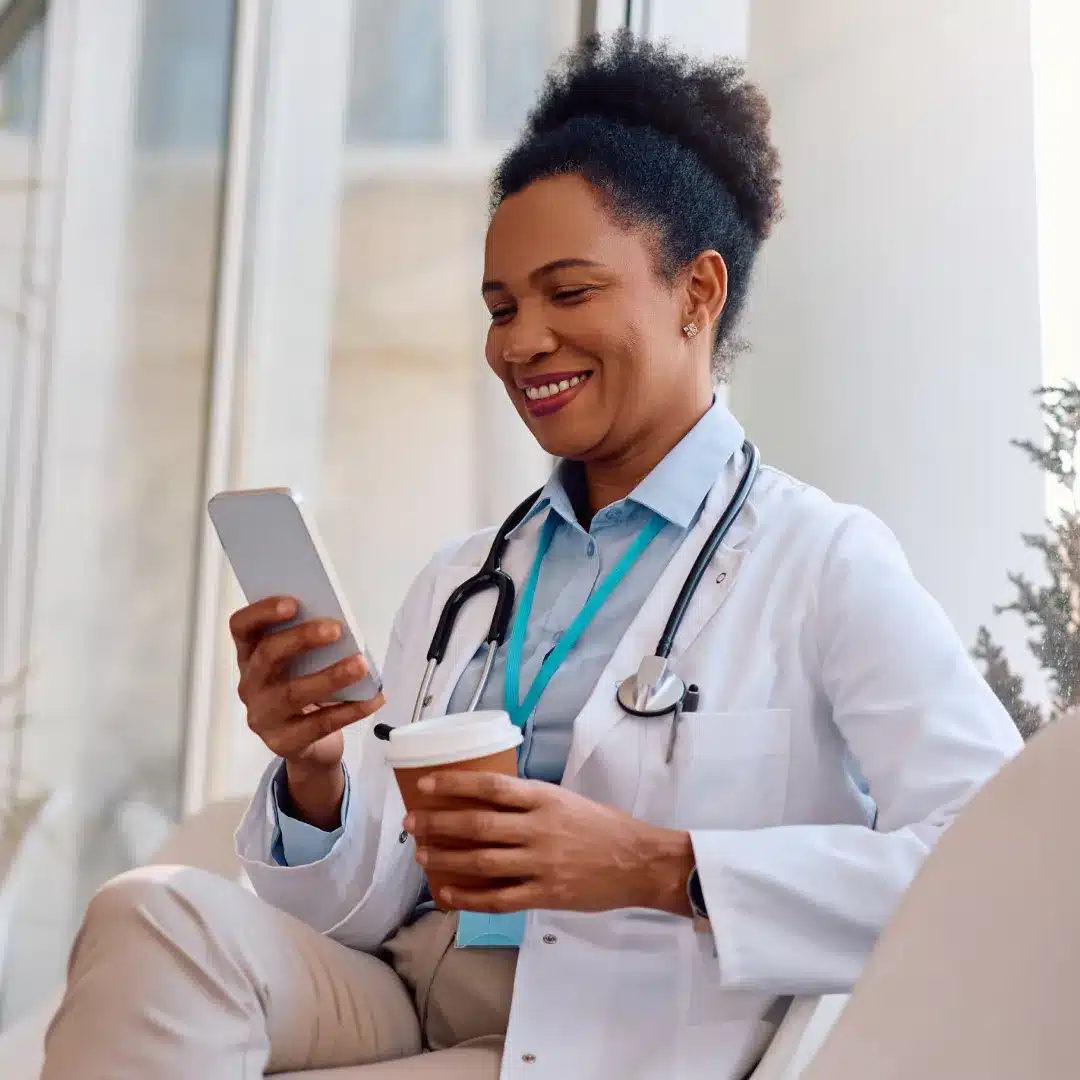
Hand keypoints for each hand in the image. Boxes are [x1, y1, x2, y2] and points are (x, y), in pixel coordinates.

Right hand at [230, 596, 383, 827]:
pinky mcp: (283, 742)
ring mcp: (263, 716)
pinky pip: (320, 724)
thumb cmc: (306, 690)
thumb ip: (311, 645)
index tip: (293, 603)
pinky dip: (351, 710)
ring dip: (330, 676)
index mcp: (251, 656)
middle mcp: (250, 684)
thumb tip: (341, 628)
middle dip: (302, 639)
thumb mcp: (303, 664)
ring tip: (360, 665)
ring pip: (293, 693)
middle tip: (336, 629)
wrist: (310, 745)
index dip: (262, 612)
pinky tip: (374, 698)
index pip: (242, 628)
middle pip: (267, 656)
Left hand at [403, 771, 694, 915]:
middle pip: (477, 825)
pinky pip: (498, 899)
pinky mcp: (544, 894)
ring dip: (447, 858)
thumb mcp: (566, 799)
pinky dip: (469, 898)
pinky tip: (448, 894)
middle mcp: (538, 829)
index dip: (454, 784)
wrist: (639, 862)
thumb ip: (530, 802)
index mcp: (543, 799)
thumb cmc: (603, 827)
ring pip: (481, 862)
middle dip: (439, 824)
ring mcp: (540, 864)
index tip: (426, 785)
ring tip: (423, 856)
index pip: (490, 786)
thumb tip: (488, 800)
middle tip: (412, 824)